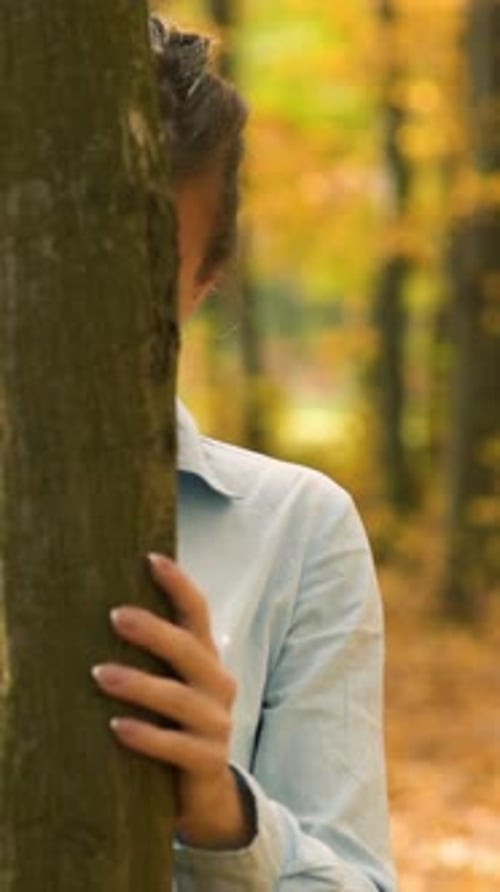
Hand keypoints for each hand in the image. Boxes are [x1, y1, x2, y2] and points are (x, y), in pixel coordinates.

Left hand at [92, 554, 254, 849]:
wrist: (207, 791)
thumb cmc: (179, 725)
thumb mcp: (173, 686)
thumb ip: (157, 657)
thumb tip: (108, 613)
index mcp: (207, 660)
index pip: (198, 614)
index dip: (179, 585)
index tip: (151, 559)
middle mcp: (218, 685)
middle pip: (190, 651)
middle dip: (154, 631)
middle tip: (116, 616)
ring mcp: (217, 724)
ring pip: (179, 699)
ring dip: (139, 685)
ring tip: (99, 674)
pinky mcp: (209, 760)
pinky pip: (177, 746)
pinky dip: (146, 735)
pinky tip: (117, 727)